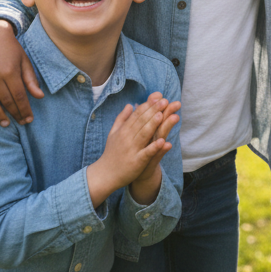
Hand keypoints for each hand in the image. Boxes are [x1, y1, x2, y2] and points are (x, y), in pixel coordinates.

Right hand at [0, 21, 43, 125]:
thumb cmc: (12, 49)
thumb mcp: (24, 61)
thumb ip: (31, 79)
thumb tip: (40, 97)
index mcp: (11, 72)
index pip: (19, 96)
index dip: (25, 110)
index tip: (29, 119)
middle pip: (6, 100)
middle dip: (15, 114)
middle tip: (21, 122)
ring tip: (5, 124)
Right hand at [88, 93, 177, 207]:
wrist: (105, 174)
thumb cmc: (112, 152)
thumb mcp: (114, 133)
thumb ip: (122, 118)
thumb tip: (130, 104)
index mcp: (123, 130)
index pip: (136, 115)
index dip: (147, 105)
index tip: (158, 97)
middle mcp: (127, 138)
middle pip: (141, 122)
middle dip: (153, 111)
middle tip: (165, 101)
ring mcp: (131, 149)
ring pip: (143, 135)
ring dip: (153, 124)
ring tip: (162, 115)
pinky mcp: (136, 162)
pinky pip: (146, 153)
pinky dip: (154, 147)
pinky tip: (163, 141)